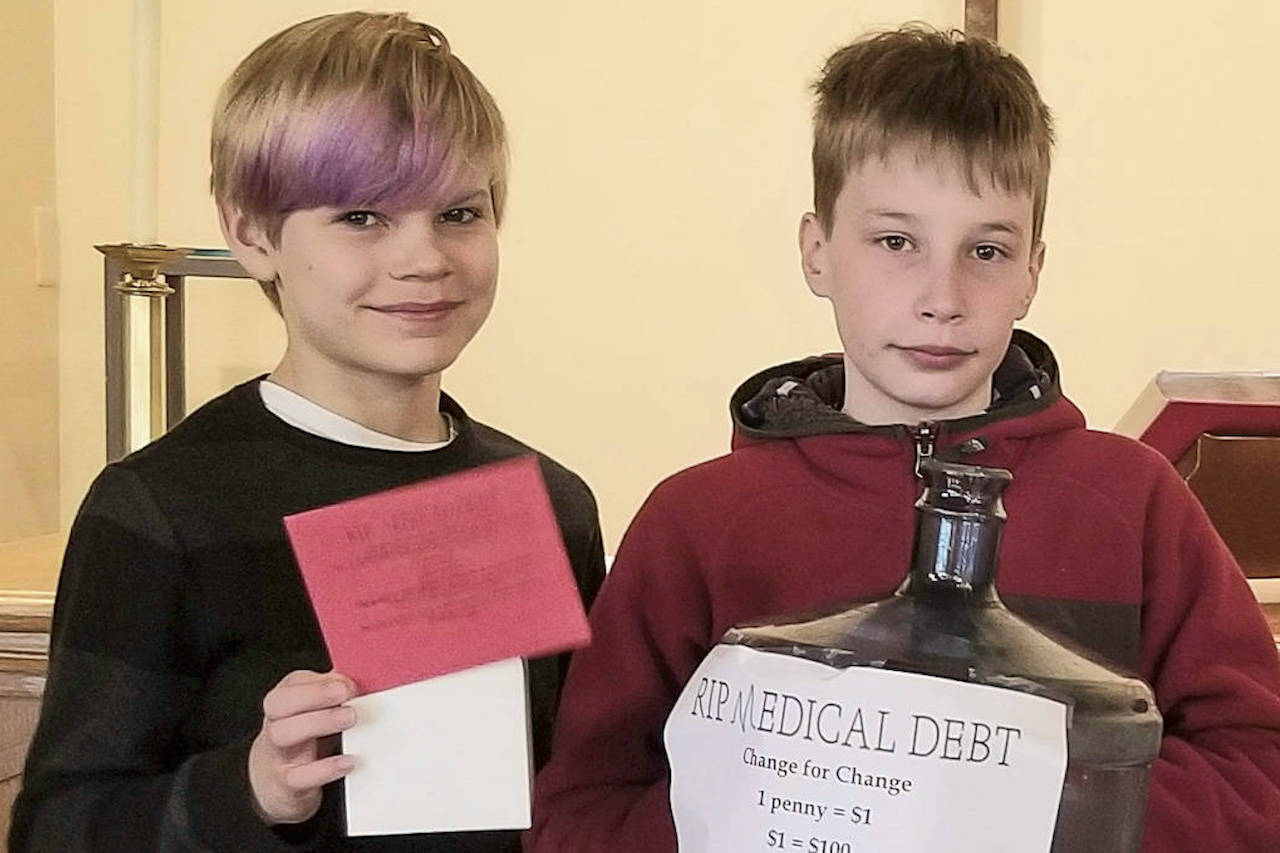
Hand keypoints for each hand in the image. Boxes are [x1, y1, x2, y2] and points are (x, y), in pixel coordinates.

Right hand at [248, 670, 357, 824]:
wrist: (273, 781)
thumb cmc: (302, 738)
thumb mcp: (314, 711)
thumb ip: (333, 693)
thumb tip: (354, 681)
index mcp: (285, 702)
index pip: (291, 683)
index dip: (319, 681)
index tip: (348, 683)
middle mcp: (275, 724)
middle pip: (279, 704)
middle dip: (315, 695)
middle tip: (348, 694)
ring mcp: (277, 755)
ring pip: (282, 734)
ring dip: (319, 722)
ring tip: (350, 718)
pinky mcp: (285, 785)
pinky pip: (297, 777)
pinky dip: (324, 769)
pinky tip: (348, 761)